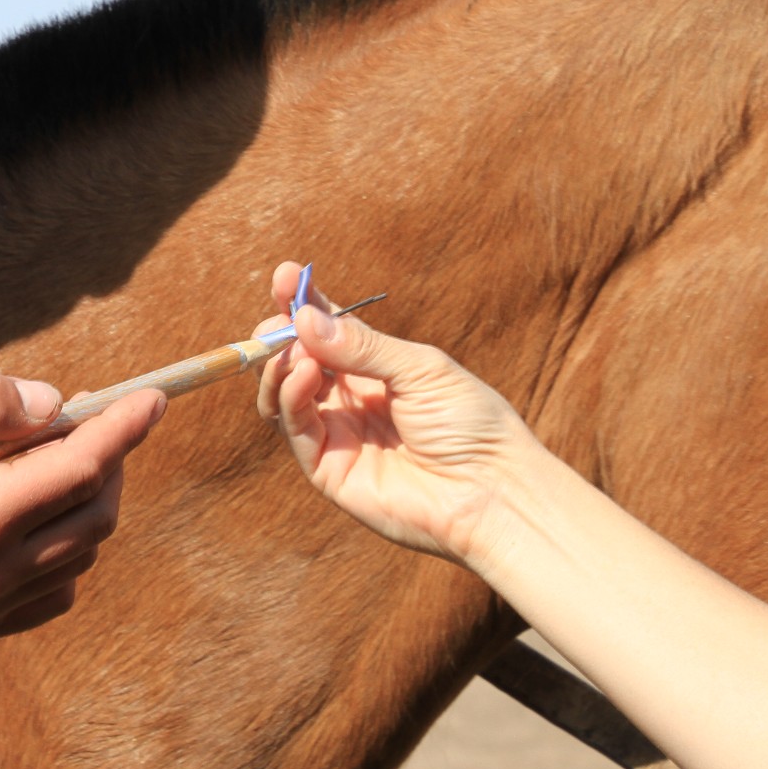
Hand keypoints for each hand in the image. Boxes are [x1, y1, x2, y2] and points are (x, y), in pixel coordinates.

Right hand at [0, 371, 164, 644]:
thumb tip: (55, 407)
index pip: (81, 470)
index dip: (123, 428)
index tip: (152, 398)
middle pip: (91, 518)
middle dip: (109, 464)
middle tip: (94, 422)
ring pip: (75, 558)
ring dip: (85, 506)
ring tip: (56, 462)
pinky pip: (46, 596)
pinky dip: (60, 553)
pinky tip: (33, 518)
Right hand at [252, 261, 538, 564]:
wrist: (490, 491)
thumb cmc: (471, 425)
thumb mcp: (422, 369)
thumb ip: (362, 346)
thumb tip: (304, 316)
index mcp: (376, 371)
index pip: (326, 332)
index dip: (302, 305)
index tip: (285, 277)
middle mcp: (349, 401)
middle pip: (295, 360)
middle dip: (279, 335)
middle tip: (277, 320)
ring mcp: (336, 435)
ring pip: (284, 394)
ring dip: (279, 366)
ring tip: (293, 350)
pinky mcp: (326, 469)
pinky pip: (294, 427)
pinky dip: (292, 395)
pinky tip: (307, 372)